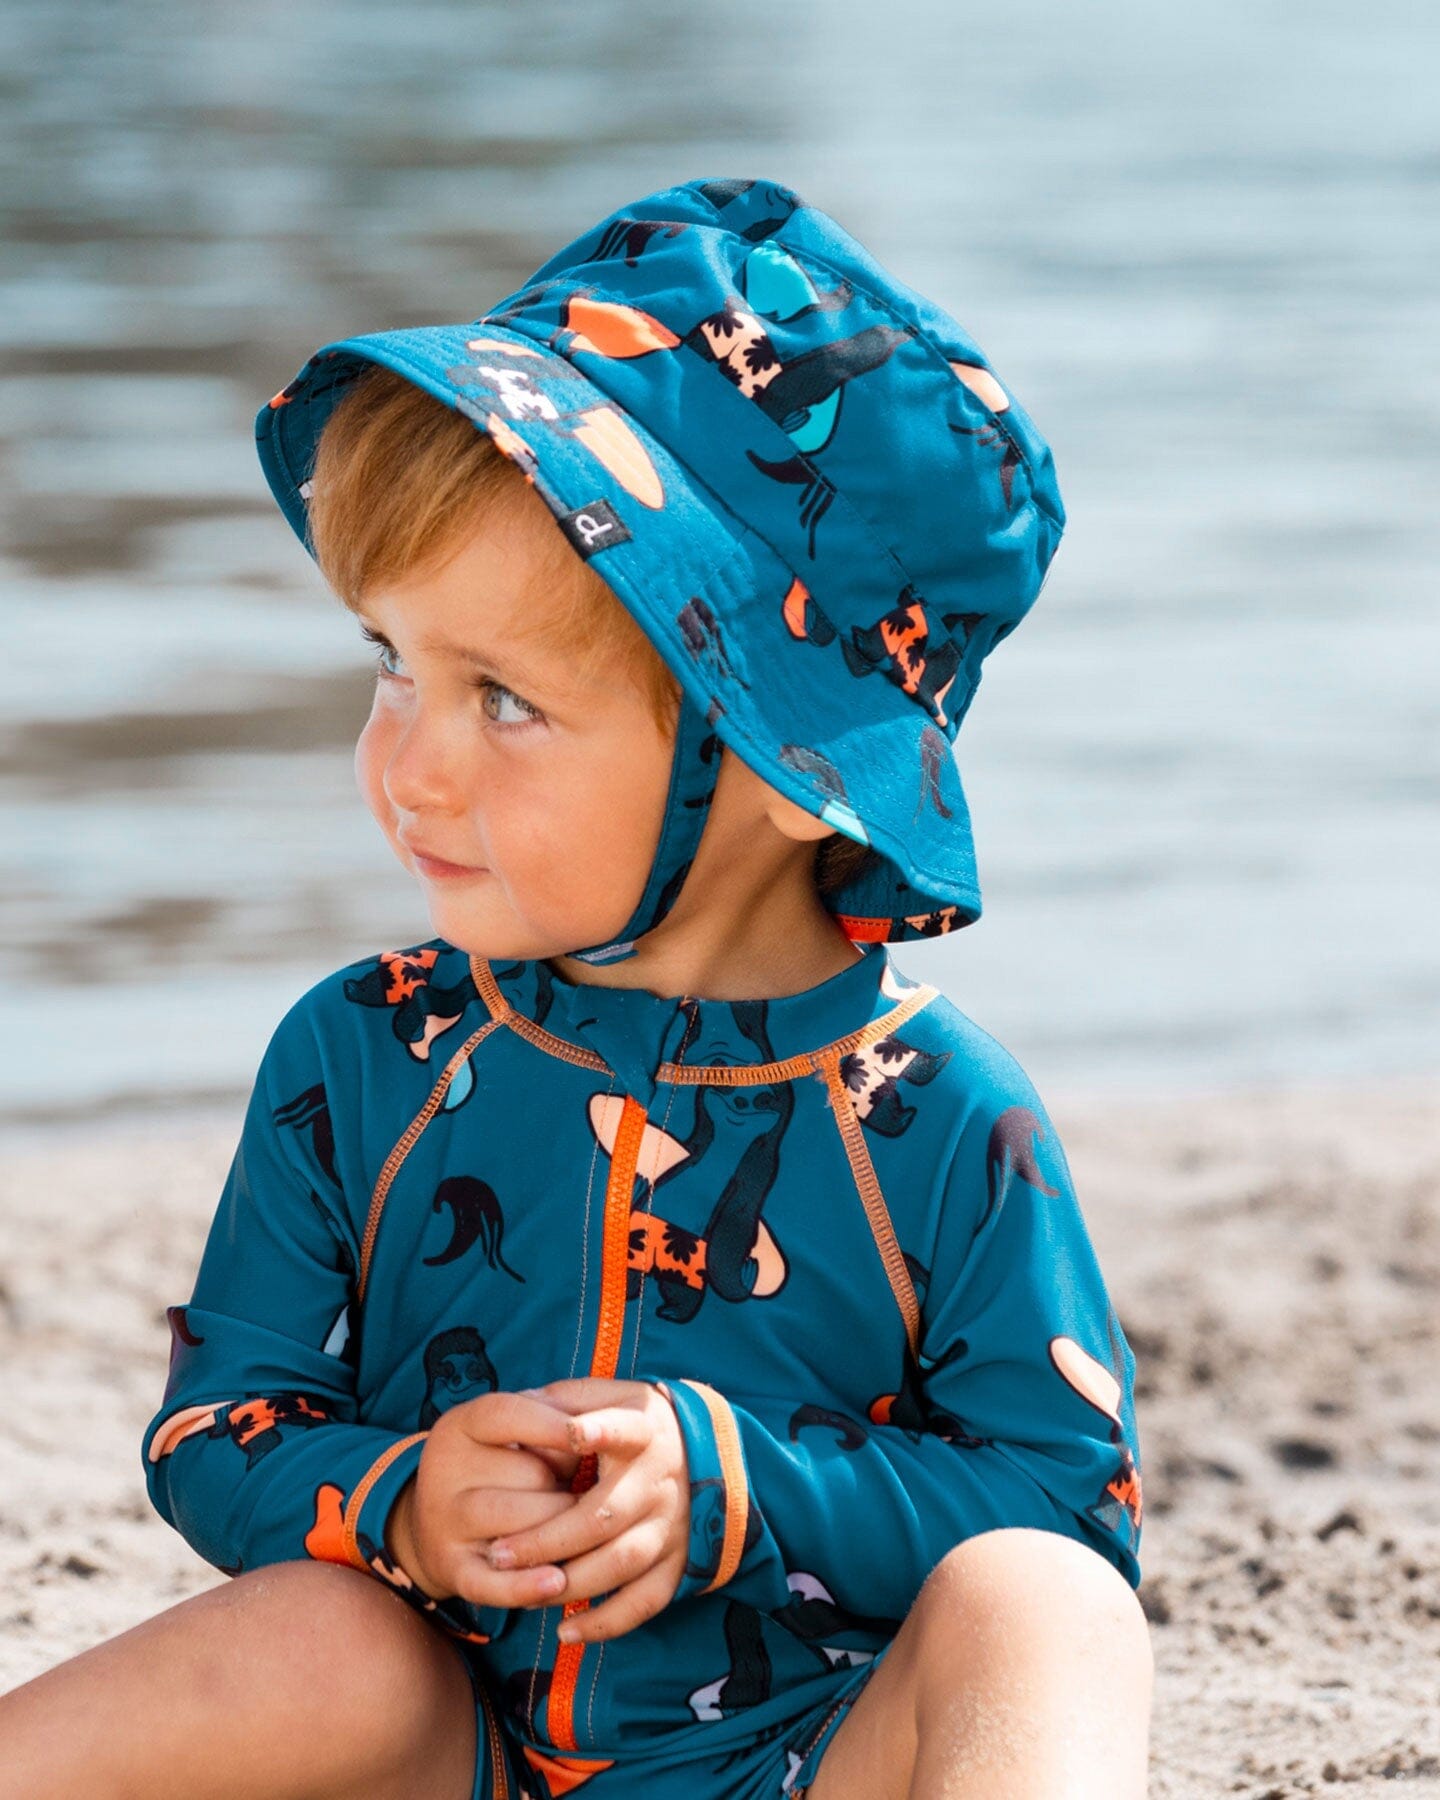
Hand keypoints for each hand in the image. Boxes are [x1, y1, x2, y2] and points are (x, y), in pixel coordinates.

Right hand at [387, 1390, 587, 1609]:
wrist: (436, 1521)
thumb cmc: (498, 1464)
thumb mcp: (511, 1430)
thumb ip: (549, 1421)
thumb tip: (602, 1432)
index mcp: (461, 1425)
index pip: (507, 1414)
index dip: (552, 1424)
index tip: (592, 1431)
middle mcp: (445, 1472)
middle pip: (526, 1475)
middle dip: (564, 1484)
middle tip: (576, 1489)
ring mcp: (446, 1524)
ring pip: (515, 1528)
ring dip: (556, 1532)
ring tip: (574, 1528)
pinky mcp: (452, 1570)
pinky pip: (490, 1584)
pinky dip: (526, 1587)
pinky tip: (558, 1582)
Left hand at [483, 1378, 690, 1644]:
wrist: (703, 1450)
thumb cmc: (633, 1422)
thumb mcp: (610, 1395)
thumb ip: (566, 1399)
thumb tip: (519, 1403)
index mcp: (643, 1431)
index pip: (623, 1429)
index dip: (599, 1431)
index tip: (571, 1433)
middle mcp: (660, 1480)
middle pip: (603, 1516)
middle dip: (548, 1539)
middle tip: (498, 1552)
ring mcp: (671, 1525)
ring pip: (620, 1564)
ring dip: (569, 1583)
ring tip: (523, 1588)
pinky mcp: (677, 1562)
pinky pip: (644, 1602)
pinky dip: (608, 1622)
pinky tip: (568, 1630)